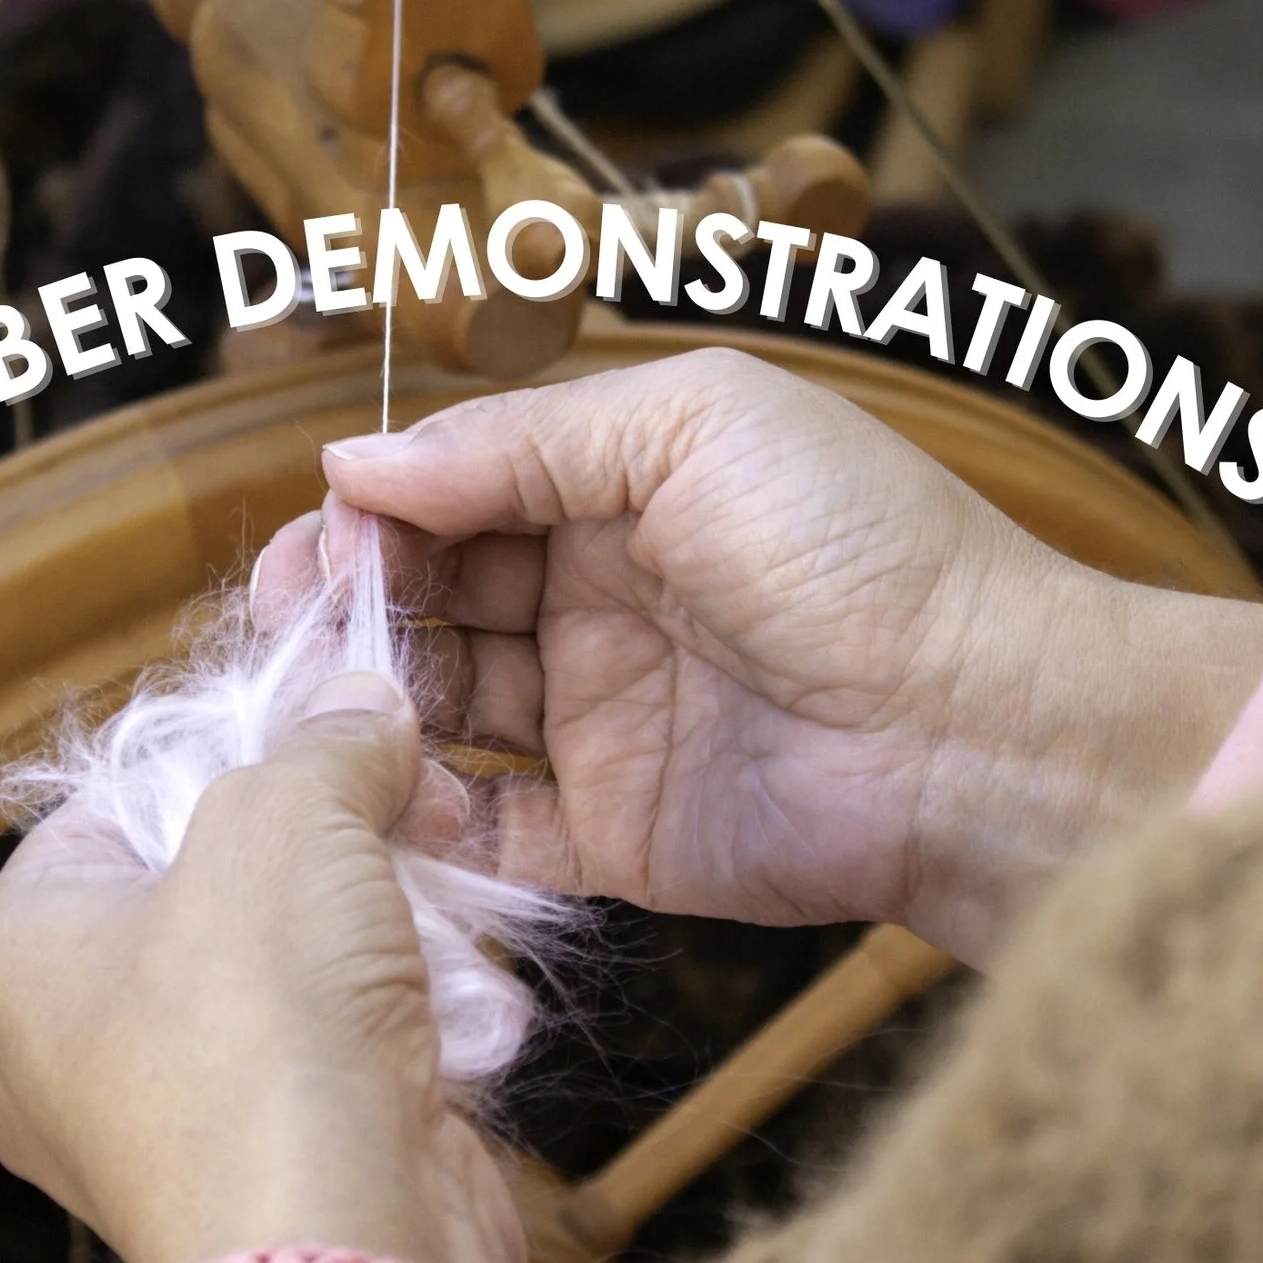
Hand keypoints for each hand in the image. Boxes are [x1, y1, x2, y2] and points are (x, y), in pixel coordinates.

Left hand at [0, 671, 526, 1262]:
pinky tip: (455, 993)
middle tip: (413, 794)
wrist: (341, 1244)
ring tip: (447, 884)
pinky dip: (394, 1010)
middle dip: (330, 832)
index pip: (112, 798)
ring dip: (377, 915)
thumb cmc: (262, 1022)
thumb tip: (361, 699)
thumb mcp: (288, 817)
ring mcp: (163, 1113)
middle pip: (210, 875)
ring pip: (283, 961)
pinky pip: (327, 1046)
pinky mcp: (263, 1164)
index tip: (328, 723)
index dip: (231, 746)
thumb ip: (323, 741)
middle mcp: (64, 1039)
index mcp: (15, 947)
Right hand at [258, 349, 1262, 963]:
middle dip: (353, 604)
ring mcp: (607, 721)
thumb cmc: (854, 546)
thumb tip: (354, 462)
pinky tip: (378, 794)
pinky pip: (498, 830)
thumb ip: (517, 441)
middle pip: (439, 599)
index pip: (463, 494)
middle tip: (285, 623)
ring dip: (374, 704)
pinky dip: (431, 816)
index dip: (382, 513)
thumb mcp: (690, 427)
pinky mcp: (619, 835)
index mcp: (623, 491)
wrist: (978, 726)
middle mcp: (603, 601)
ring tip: (312, 707)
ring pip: (449, 710)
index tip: (318, 537)